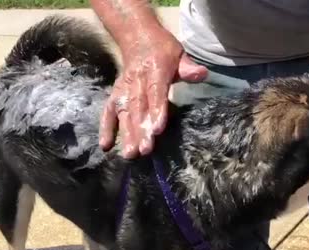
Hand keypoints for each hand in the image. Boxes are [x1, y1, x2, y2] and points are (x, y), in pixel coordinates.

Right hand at [99, 27, 207, 158]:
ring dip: (126, 133)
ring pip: (124, 112)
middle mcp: (136, 80)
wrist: (136, 36)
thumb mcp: (178, 54)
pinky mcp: (115, 93)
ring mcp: (124, 88)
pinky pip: (108, 111)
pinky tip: (106, 145)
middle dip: (140, 130)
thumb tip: (202, 74)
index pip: (155, 92)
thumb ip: (188, 67)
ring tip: (130, 154)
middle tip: (144, 150)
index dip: (156, 111)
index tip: (157, 129)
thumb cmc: (162, 50)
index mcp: (155, 69)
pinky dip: (106, 127)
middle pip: (138, 107)